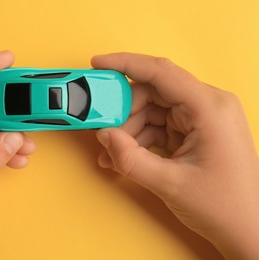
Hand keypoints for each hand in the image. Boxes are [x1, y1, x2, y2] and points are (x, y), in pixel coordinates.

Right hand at [92, 53, 258, 258]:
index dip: (125, 63)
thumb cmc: (224, 206)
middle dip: (123, 111)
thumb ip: (130, 159)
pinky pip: (159, 125)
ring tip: (112, 153)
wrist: (247, 228)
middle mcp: (207, 106)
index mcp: (209, 108)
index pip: (160, 72)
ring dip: (129, 129)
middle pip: (153, 92)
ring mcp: (200, 118)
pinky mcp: (194, 131)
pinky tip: (125, 156)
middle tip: (101, 128)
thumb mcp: (170, 183)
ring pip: (152, 110)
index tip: (98, 62)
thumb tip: (103, 135)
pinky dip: (140, 139)